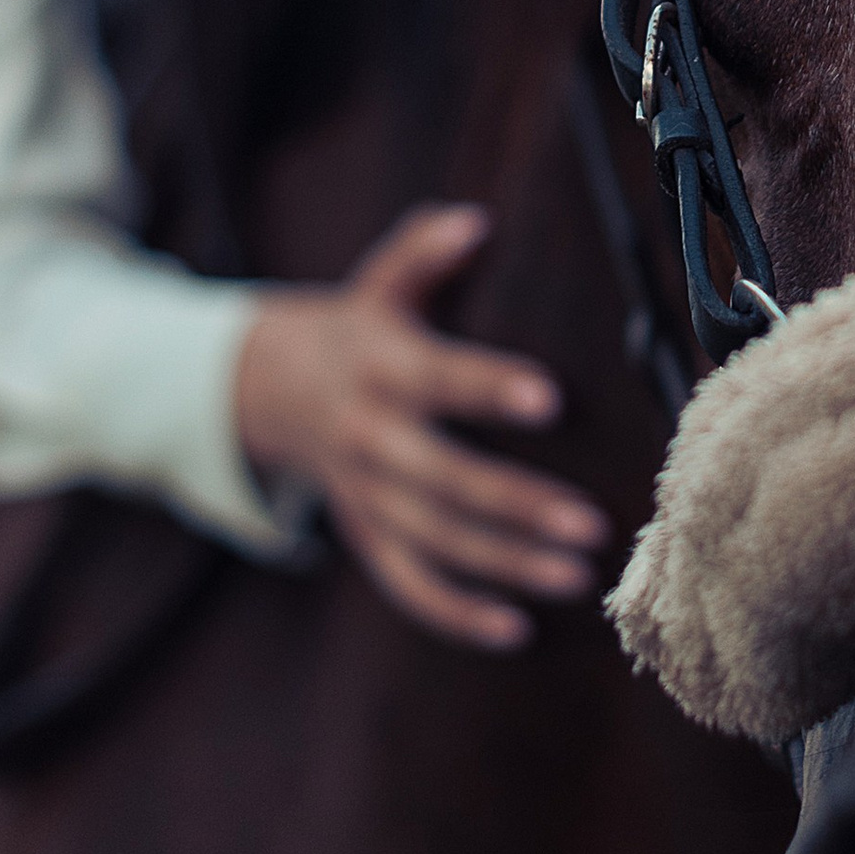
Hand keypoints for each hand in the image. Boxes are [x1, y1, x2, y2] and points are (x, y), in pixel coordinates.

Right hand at [235, 205, 605, 650]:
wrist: (263, 388)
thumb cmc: (356, 329)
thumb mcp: (378, 281)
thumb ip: (422, 250)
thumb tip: (473, 222)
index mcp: (378, 365)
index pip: (436, 378)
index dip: (486, 387)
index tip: (550, 398)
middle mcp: (368, 435)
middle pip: (442, 479)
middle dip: (517, 504)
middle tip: (592, 524)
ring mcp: (363, 493)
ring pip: (433, 539)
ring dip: (505, 564)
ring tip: (579, 576)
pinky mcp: (364, 533)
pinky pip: (406, 583)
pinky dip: (455, 612)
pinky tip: (516, 630)